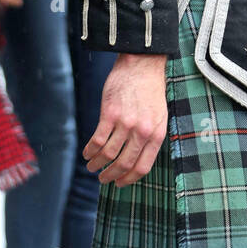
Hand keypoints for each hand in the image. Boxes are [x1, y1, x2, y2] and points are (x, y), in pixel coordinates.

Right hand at [83, 53, 167, 186]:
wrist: (142, 64)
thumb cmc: (150, 90)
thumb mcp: (159, 116)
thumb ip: (150, 137)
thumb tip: (137, 160)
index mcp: (156, 134)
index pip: (142, 167)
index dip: (129, 180)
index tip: (119, 183)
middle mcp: (142, 131)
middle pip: (123, 164)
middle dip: (110, 176)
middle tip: (102, 179)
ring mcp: (126, 122)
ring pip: (108, 154)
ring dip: (97, 165)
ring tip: (91, 166)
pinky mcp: (110, 113)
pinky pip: (97, 140)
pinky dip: (90, 150)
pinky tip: (86, 153)